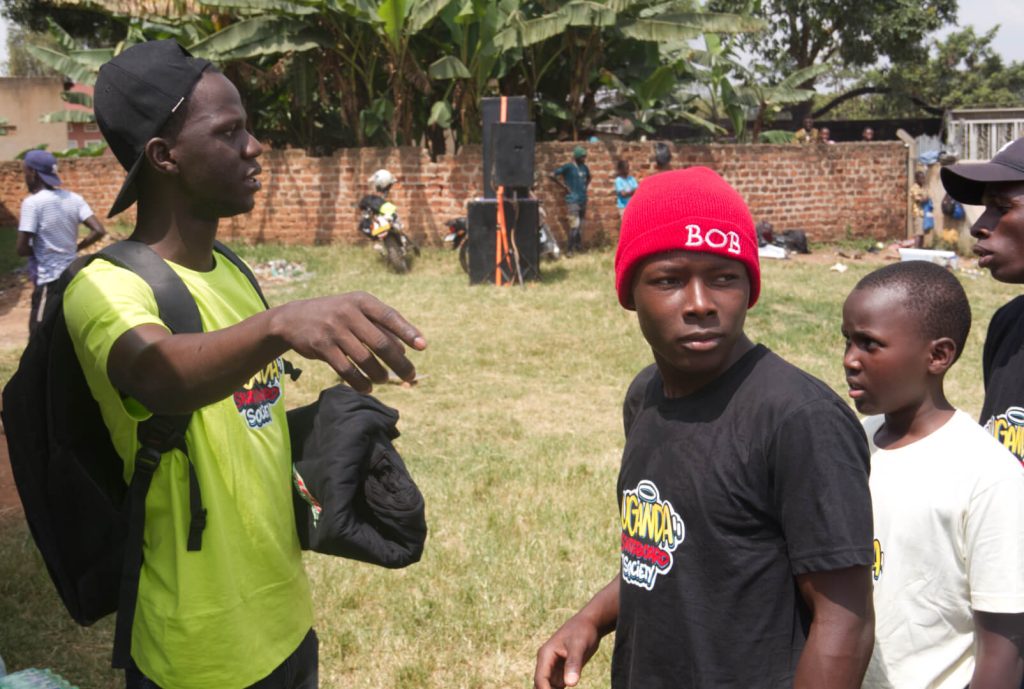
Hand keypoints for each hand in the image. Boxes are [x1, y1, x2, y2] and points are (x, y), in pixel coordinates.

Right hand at [275, 291, 425, 391]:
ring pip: (364, 358)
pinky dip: (359, 381)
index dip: (407, 332)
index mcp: (361, 301)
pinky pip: (346, 369)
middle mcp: (348, 312)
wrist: (292, 318)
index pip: (389, 316)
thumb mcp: (355, 311)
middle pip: (380, 342)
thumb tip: (404, 351)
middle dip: (398, 362)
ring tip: (385, 381)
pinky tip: (367, 387)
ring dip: (379, 374)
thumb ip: (379, 326)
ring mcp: (333, 329)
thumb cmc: (335, 315)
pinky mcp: (321, 346)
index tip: (422, 346)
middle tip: (410, 376)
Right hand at [534, 614, 601, 688]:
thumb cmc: (583, 632)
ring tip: (568, 688)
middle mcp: (546, 662)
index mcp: (545, 655)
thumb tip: (570, 684)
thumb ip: (574, 664)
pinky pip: (556, 687)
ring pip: (547, 687)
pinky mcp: (561, 671)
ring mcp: (553, 668)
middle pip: (541, 686)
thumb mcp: (579, 646)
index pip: (540, 680)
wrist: (590, 624)